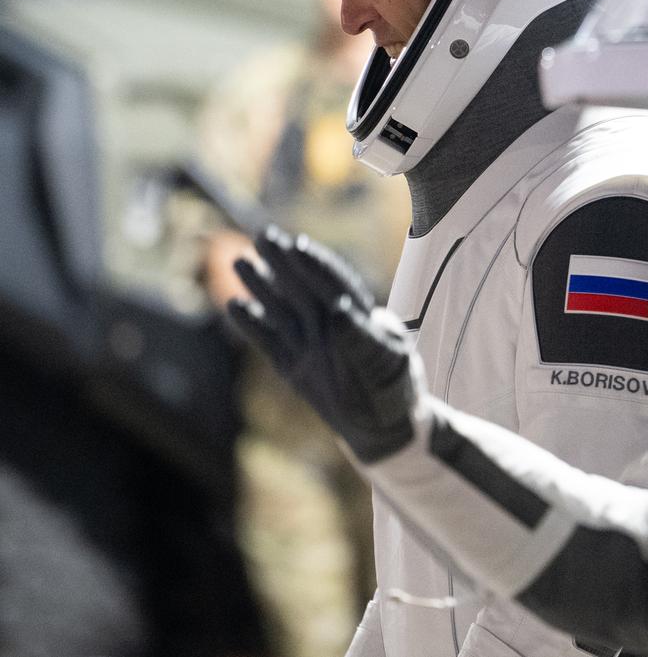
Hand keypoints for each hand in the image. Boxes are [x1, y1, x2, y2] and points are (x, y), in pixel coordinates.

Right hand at [226, 225, 415, 463]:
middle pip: (305, 288)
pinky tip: (234, 305)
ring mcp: (312, 344)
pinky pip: (271, 341)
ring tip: (241, 262)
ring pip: (283, 309)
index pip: (336, 285)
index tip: (297, 246)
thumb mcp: (385, 365)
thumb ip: (363, 339)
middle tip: (263, 235)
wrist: (384, 429)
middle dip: (285, 263)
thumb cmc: (395, 393)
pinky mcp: (296, 366)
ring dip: (264, 286)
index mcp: (360, 318)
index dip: (317, 266)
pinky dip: (253, 324)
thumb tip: (341, 310)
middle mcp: (333, 326)